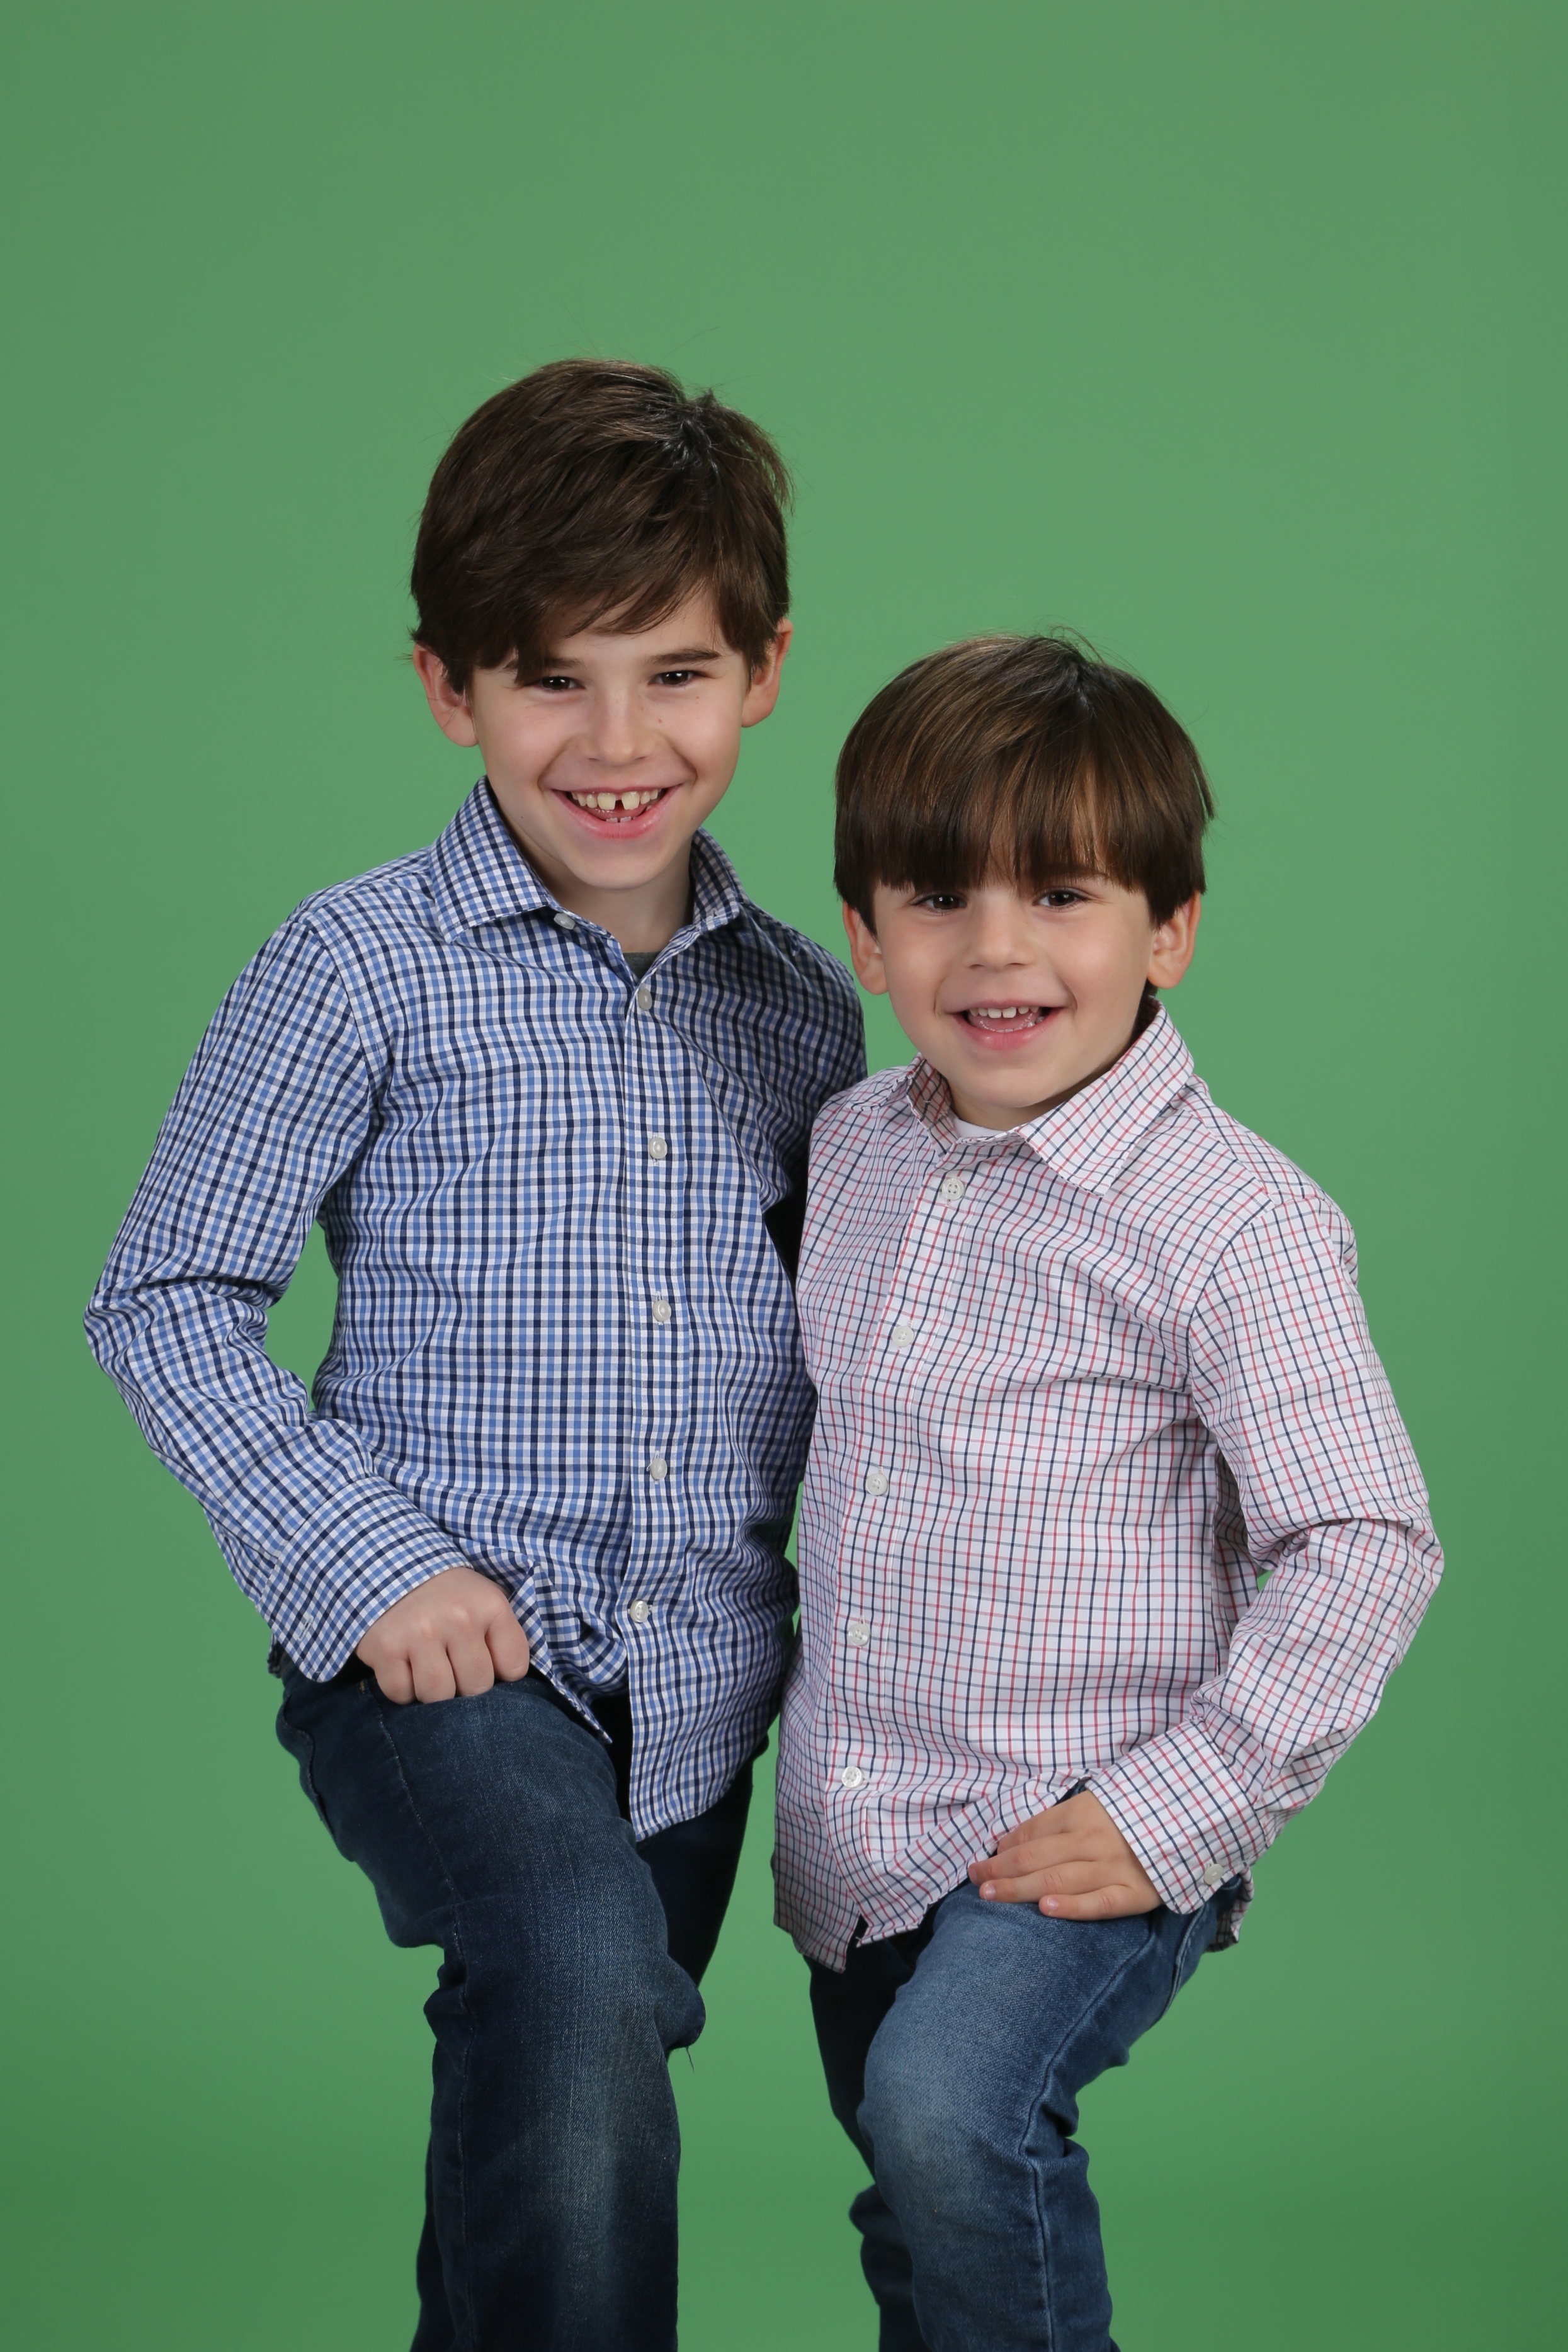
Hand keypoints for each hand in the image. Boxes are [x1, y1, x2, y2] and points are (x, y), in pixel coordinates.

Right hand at [356, 1565, 530, 1703]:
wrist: (392, 1565)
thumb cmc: (447, 1595)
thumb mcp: (486, 1599)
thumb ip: (505, 1636)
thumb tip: (510, 1682)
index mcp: (490, 1606)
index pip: (513, 1669)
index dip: (499, 1672)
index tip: (485, 1659)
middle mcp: (459, 1619)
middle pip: (476, 1687)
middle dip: (465, 1684)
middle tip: (452, 1664)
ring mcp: (420, 1633)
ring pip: (438, 1695)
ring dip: (432, 1690)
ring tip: (428, 1666)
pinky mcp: (386, 1648)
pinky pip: (401, 1694)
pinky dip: (402, 1688)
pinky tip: (404, 1665)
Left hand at [968, 1790, 1160, 1918]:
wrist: (1193, 1818)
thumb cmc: (1136, 1813)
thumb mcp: (1094, 1804)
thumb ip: (1053, 1821)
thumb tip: (1006, 1840)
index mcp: (1082, 1814)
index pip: (1033, 1833)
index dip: (1004, 1848)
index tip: (982, 1859)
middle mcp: (1093, 1840)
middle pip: (1036, 1857)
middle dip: (1000, 1869)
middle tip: (974, 1878)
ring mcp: (1114, 1867)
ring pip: (1058, 1879)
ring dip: (1019, 1888)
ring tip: (990, 1894)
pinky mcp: (1136, 1894)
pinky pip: (1100, 1903)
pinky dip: (1072, 1906)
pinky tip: (1045, 1909)